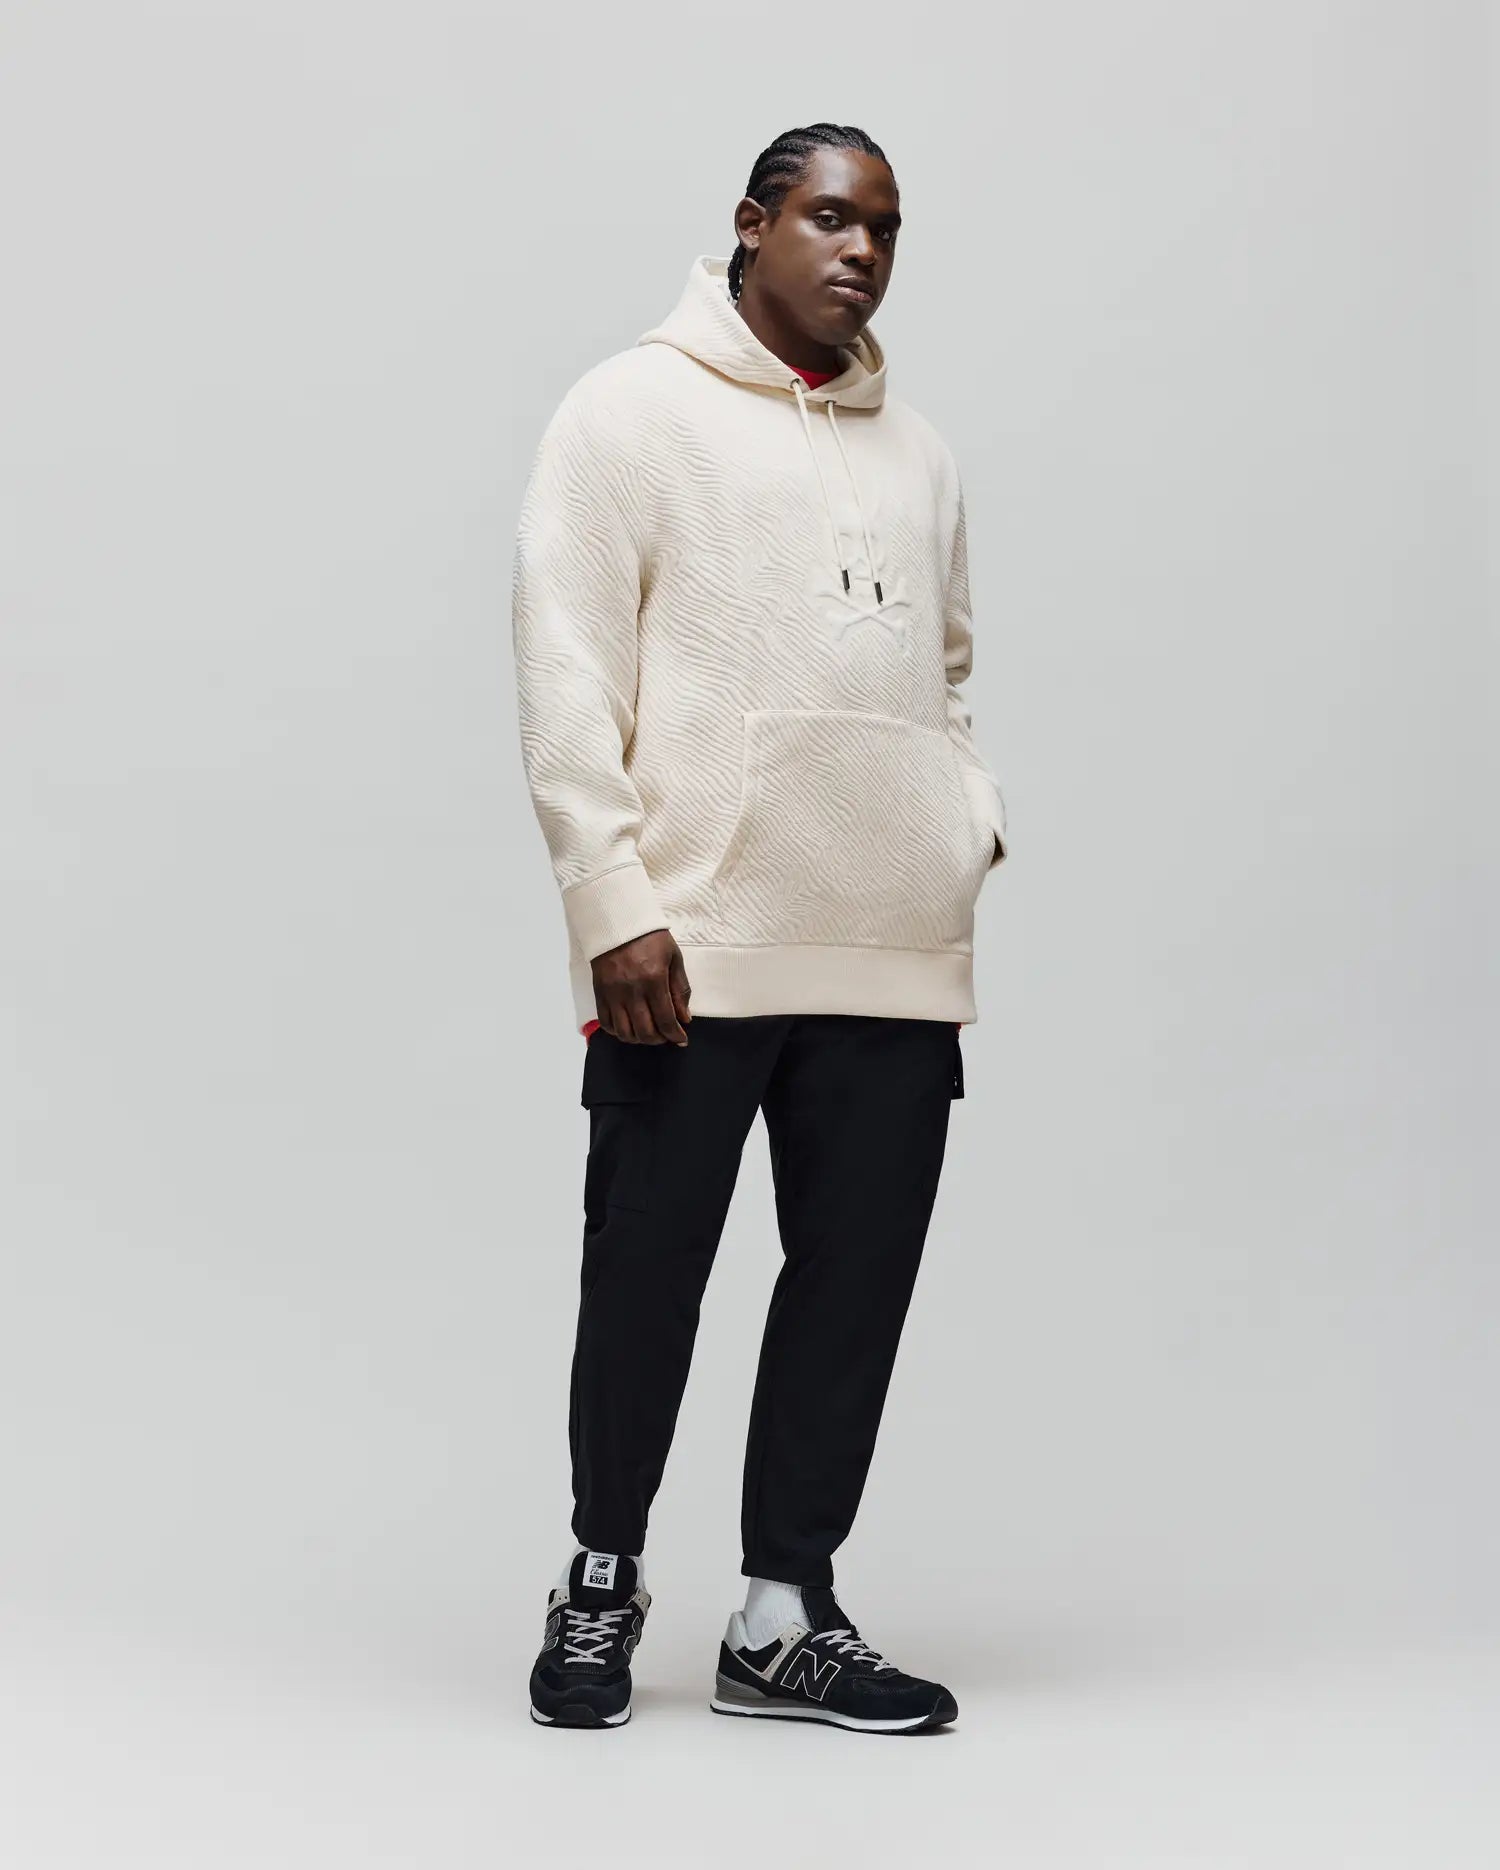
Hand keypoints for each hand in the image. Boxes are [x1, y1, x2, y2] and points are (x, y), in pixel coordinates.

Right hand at [590, 928, 691, 1044]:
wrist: (617, 922)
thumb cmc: (650, 937)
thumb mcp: (673, 958)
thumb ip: (680, 989)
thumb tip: (684, 1018)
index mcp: (653, 980)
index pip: (665, 1020)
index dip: (675, 1035)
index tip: (681, 1039)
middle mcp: (632, 991)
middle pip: (645, 1032)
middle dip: (659, 1039)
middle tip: (666, 1035)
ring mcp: (613, 994)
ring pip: (625, 1032)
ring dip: (639, 1039)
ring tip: (648, 1031)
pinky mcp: (600, 993)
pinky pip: (606, 1023)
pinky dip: (619, 1032)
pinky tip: (629, 1026)